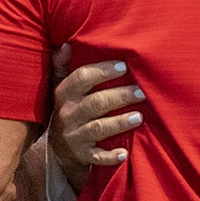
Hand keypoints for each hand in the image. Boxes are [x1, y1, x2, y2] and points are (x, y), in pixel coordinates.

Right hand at [50, 44, 145, 192]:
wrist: (57, 147)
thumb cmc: (69, 107)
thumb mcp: (61, 86)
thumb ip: (63, 65)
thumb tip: (67, 44)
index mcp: (64, 93)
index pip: (82, 78)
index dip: (103, 71)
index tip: (124, 66)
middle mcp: (67, 114)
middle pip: (96, 102)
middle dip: (120, 96)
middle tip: (142, 92)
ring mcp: (74, 136)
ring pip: (98, 128)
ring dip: (120, 122)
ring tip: (139, 117)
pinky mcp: (81, 154)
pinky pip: (96, 157)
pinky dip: (109, 156)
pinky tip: (124, 153)